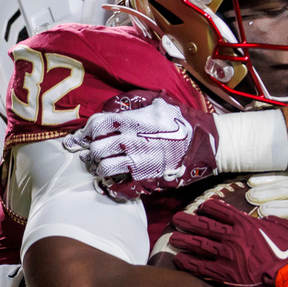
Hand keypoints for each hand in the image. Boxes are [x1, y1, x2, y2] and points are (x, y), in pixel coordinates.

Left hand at [63, 90, 217, 199]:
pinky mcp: (145, 178)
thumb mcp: (159, 101)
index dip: (85, 132)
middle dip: (92, 151)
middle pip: (96, 148)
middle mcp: (130, 141)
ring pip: (103, 168)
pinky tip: (114, 181)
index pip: (95, 126)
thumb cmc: (183, 120)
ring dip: (101, 167)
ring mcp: (137, 161)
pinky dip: (112, 184)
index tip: (81, 138)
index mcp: (130, 121)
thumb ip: (134, 102)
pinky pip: (119, 185)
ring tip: (104, 166)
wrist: (206, 143)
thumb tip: (113, 106)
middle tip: (92, 154)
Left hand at [171, 199, 287, 286]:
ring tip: (173, 238)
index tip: (201, 207)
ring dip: (184, 241)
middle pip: (204, 225)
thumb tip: (267, 220)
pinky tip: (179, 260)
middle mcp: (233, 237)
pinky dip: (188, 263)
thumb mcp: (287, 228)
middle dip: (188, 221)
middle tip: (176, 219)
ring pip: (198, 245)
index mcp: (247, 224)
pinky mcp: (224, 275)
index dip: (209, 208)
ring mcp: (227, 255)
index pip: (222, 211)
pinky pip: (200, 267)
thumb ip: (273, 222)